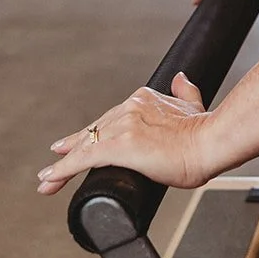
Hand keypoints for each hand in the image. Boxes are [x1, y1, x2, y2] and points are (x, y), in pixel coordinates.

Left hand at [37, 72, 212, 195]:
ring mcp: (124, 125)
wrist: (211, 143)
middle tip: (55, 161)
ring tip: (48, 179)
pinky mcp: (120, 145)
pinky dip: (63, 169)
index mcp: (144, 99)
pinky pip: (83, 158)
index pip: (111, 118)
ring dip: (63, 163)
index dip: (92, 132)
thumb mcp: (193, 105)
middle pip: (93, 130)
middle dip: (73, 148)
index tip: (77, 142)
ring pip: (84, 144)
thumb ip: (185, 91)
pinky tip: (51, 179)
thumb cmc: (204, 132)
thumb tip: (181, 77)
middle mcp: (131, 107)